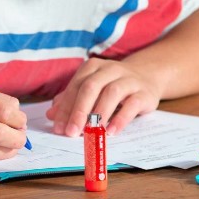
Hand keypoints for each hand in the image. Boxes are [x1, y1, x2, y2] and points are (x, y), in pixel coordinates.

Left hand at [45, 58, 160, 136]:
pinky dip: (120, 119)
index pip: (75, 86)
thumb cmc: (111, 85)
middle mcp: (110, 69)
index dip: (65, 107)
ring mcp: (129, 79)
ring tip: (90, 132)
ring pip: (112, 93)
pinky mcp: (144, 92)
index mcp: (92, 67)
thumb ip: (70, 100)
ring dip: (99, 114)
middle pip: (91, 87)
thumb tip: (51, 115)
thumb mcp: (90, 90)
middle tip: (71, 132)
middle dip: (79, 111)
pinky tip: (111, 131)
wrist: (146, 76)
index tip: (58, 127)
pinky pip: (132, 104)